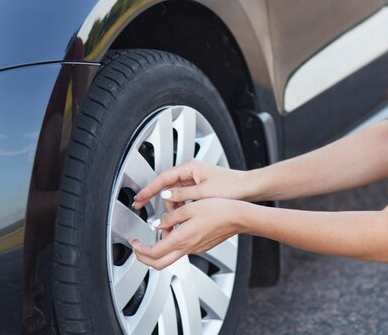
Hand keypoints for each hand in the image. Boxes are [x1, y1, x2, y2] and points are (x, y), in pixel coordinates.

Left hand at [129, 198, 243, 269]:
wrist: (238, 217)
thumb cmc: (218, 210)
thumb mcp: (189, 208)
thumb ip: (170, 217)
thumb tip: (157, 223)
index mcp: (182, 239)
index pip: (154, 252)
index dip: (139, 249)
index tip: (134, 242)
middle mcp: (187, 248)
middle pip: (159, 263)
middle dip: (144, 258)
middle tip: (137, 248)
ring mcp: (195, 249)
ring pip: (170, 255)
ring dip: (160, 246)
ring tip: (162, 226)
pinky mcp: (200, 246)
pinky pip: (182, 248)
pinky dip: (173, 241)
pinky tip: (176, 227)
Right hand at [131, 158, 253, 210]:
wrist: (248, 188)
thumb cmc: (232, 186)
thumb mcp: (204, 193)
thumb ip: (183, 194)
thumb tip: (166, 195)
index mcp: (190, 168)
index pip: (162, 178)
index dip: (149, 189)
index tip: (139, 198)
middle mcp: (191, 171)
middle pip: (167, 187)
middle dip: (159, 201)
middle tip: (146, 211)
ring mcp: (195, 179)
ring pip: (175, 194)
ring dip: (172, 207)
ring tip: (172, 220)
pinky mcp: (199, 187)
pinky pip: (183, 197)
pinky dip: (180, 207)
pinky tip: (181, 217)